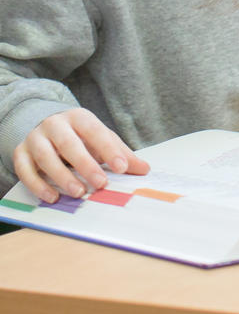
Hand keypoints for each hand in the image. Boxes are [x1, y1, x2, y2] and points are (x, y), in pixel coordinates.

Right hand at [12, 108, 149, 203]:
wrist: (44, 125)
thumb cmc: (79, 135)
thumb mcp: (100, 139)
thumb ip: (120, 153)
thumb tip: (144, 169)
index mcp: (79, 117)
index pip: (96, 132)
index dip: (109, 150)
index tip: (122, 167)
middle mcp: (55, 124)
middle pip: (70, 144)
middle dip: (86, 165)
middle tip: (101, 184)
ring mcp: (36, 138)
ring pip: (46, 157)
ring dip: (63, 176)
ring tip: (79, 192)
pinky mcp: (20, 153)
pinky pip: (25, 170)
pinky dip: (38, 185)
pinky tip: (53, 197)